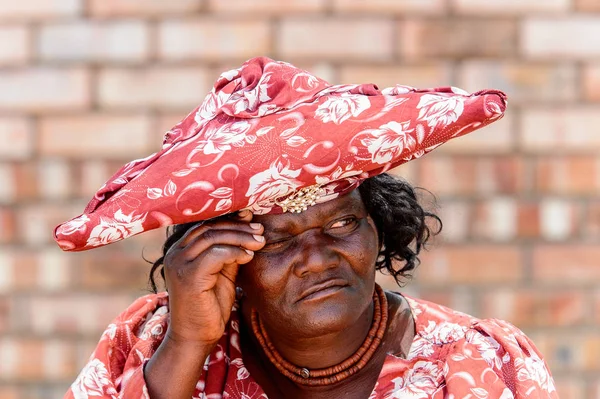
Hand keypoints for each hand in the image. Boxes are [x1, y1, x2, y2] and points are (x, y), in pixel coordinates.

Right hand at [163, 210, 264, 345]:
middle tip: (260, 231)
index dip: (230, 219)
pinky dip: (234, 252)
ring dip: (240, 237)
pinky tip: (248, 256)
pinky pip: (215, 254)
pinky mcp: (187, 276)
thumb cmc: (210, 306)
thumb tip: (248, 227)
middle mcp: (175, 253)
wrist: (195, 337)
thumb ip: (230, 252)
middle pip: (209, 228)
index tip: (252, 219)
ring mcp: (178, 263)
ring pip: (213, 238)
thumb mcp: (223, 273)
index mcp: (181, 249)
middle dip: (238, 227)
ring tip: (259, 242)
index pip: (206, 225)